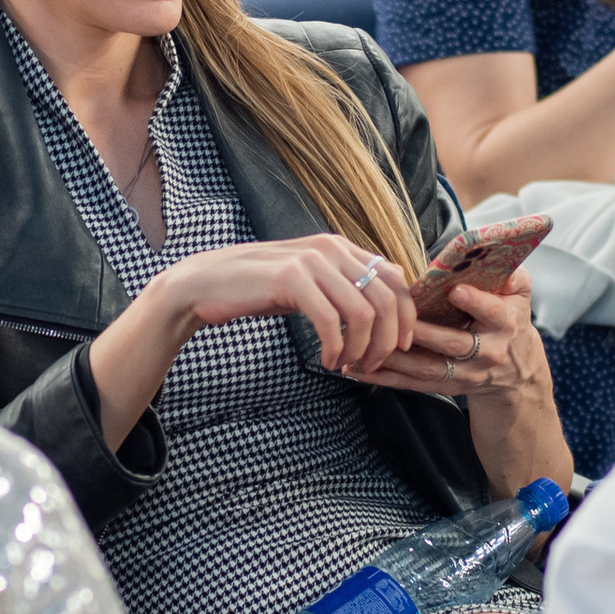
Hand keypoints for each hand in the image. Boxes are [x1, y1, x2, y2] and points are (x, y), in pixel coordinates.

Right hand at [142, 232, 416, 374]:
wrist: (208, 284)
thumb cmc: (260, 288)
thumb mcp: (310, 283)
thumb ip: (344, 287)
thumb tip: (384, 311)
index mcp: (342, 247)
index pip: (397, 279)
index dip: (407, 316)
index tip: (399, 347)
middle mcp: (332, 248)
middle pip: (387, 299)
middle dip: (386, 340)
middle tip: (370, 365)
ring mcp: (311, 260)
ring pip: (364, 313)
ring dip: (362, 349)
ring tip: (347, 366)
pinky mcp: (291, 278)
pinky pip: (331, 321)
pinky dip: (336, 348)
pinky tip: (327, 361)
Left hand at [349, 274, 542, 400]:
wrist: (514, 369)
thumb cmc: (510, 316)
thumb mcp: (520, 294)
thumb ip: (514, 275)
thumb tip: (498, 258)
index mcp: (505, 324)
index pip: (492, 312)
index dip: (475, 301)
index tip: (454, 289)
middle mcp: (486, 352)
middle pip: (453, 343)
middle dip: (423, 332)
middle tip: (394, 319)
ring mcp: (465, 373)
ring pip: (427, 367)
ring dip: (393, 358)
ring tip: (361, 346)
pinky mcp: (446, 386)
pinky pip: (412, 383)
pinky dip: (384, 377)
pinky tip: (355, 368)